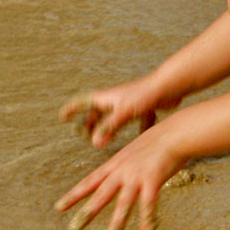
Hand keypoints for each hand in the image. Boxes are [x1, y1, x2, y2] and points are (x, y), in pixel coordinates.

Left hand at [54, 124, 185, 229]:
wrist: (175, 132)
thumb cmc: (158, 141)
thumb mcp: (134, 151)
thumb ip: (125, 164)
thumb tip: (120, 174)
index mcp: (116, 164)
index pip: (90, 181)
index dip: (74, 195)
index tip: (59, 207)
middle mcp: (122, 170)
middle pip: (101, 194)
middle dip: (86, 213)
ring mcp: (137, 176)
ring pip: (123, 204)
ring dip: (116, 224)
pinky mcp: (153, 180)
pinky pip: (148, 204)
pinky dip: (147, 220)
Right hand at [59, 75, 181, 148]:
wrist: (168, 86)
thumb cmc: (144, 96)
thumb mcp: (123, 113)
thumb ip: (109, 128)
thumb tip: (94, 144)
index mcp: (106, 97)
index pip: (83, 102)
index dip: (72, 109)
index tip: (62, 117)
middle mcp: (116, 99)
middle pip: (97, 112)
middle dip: (89, 123)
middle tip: (83, 135)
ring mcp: (129, 103)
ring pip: (114, 118)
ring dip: (108, 128)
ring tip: (104, 140)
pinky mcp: (144, 108)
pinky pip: (136, 121)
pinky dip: (135, 129)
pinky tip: (139, 140)